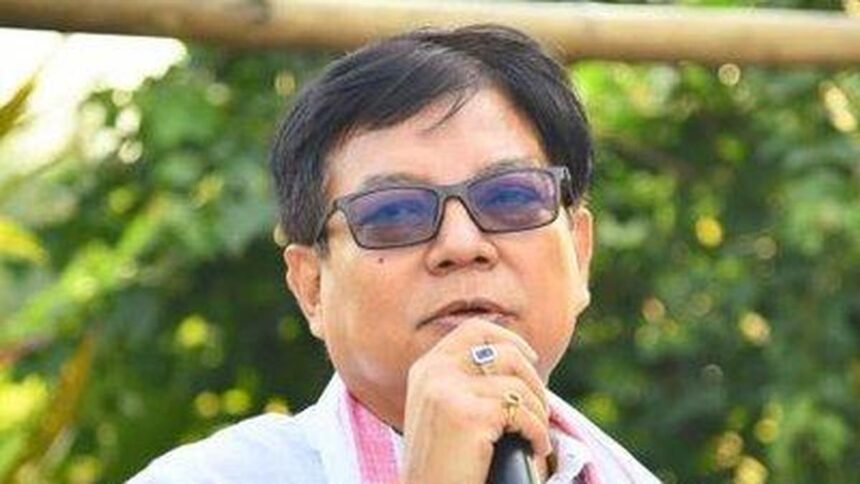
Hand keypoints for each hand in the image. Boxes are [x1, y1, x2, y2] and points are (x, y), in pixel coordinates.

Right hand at [400, 318, 551, 483]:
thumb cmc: (442, 461)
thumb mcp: (442, 410)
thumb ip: (465, 380)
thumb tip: (519, 358)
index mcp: (426, 368)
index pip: (474, 330)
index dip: (508, 338)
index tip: (530, 357)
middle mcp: (434, 374)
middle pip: (504, 352)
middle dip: (534, 379)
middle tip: (541, 408)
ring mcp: (449, 392)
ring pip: (518, 386)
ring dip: (539, 412)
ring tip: (537, 434)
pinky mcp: (469, 416)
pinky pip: (522, 414)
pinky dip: (538, 433)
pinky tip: (535, 448)